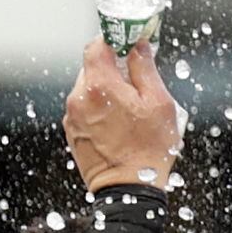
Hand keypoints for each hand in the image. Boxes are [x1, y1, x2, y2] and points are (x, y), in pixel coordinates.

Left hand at [64, 38, 187, 191]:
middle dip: (113, 70)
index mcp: (99, 86)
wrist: (129, 191)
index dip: (113, 41)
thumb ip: (145, 68)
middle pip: (92, 68)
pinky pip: (85, 109)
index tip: (128, 43)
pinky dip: (99, 110)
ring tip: (129, 111)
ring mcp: (72, 117)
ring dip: (106, 92)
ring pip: (88, 89)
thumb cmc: (148, 150)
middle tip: (135, 82)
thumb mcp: (159, 103)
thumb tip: (138, 47)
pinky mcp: (72, 132)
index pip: (97, 46)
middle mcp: (79, 98)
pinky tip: (118, 125)